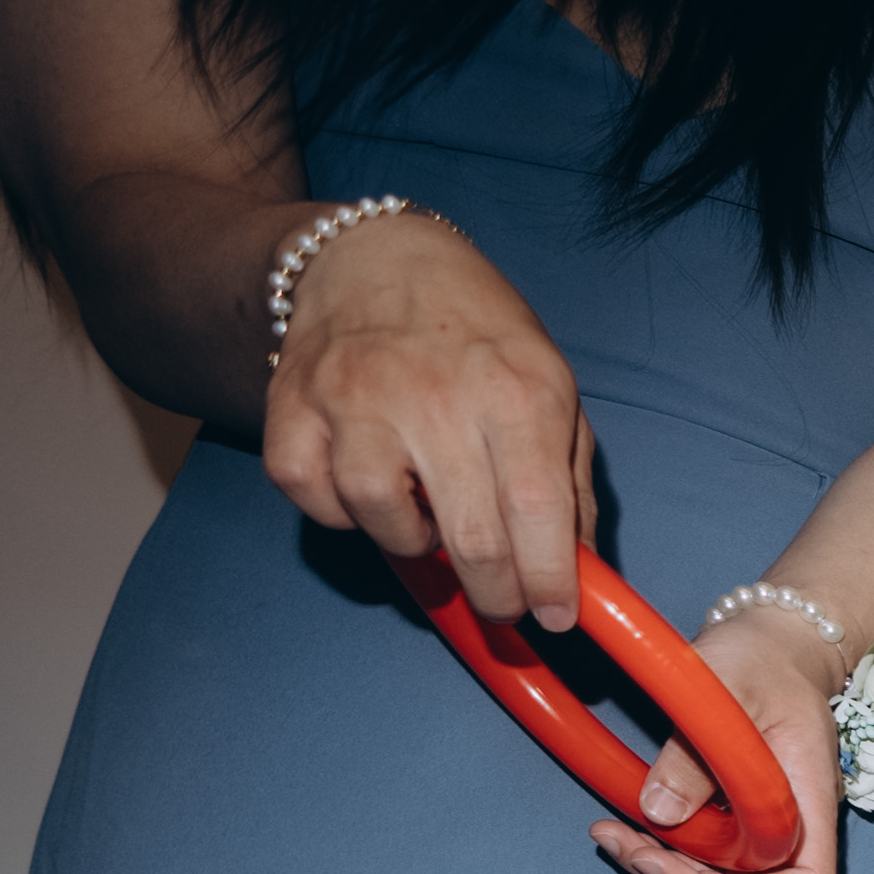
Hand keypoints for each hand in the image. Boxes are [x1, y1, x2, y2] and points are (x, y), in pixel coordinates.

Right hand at [263, 210, 603, 632]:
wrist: (378, 257)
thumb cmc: (479, 335)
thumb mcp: (553, 391)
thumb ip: (569, 485)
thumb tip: (582, 574)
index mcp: (514, 390)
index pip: (536, 510)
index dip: (548, 580)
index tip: (555, 616)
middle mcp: (433, 393)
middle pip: (468, 535)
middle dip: (494, 594)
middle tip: (502, 603)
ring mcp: (354, 396)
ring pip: (379, 517)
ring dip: (411, 542)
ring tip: (431, 520)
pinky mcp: (292, 402)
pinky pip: (310, 493)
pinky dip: (339, 511)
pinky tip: (370, 489)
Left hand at [594, 603, 847, 873]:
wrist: (773, 641)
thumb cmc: (761, 655)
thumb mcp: (721, 687)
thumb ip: (691, 753)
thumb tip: (657, 813)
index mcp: (808, 793)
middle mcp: (792, 817)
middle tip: (633, 855)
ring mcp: (762, 816)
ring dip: (668, 870)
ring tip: (614, 840)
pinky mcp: (735, 809)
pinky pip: (704, 847)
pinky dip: (663, 847)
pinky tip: (624, 829)